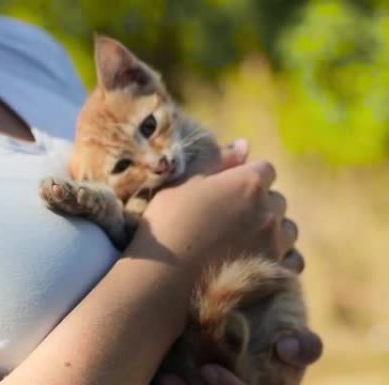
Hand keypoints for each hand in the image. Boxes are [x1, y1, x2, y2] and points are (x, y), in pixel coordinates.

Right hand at [135, 140, 293, 269]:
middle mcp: (268, 210)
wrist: (165, 277)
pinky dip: (281, 258)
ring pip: (287, 230)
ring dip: (272, 231)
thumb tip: (244, 144)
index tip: (227, 191)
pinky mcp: (275, 273)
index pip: (264, 169)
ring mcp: (274, 244)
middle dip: (260, 205)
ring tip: (244, 242)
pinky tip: (258, 262)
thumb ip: (215, 159)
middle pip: (276, 200)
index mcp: (248, 183)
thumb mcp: (182, 181)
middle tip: (230, 219)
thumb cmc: (168, 223)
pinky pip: (292, 260)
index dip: (247, 178)